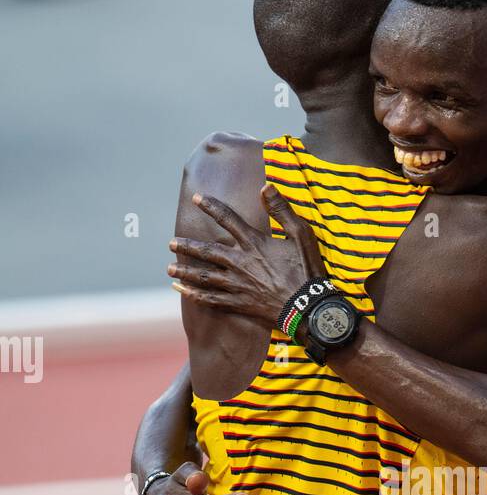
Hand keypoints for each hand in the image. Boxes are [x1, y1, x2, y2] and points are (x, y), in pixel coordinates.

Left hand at [167, 185, 325, 326]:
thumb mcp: (302, 235)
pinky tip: (180, 290)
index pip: (227, 219)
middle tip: (171, 243)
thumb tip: (266, 186)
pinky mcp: (239, 304)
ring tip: (169, 267)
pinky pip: (210, 299)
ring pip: (204, 276)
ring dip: (185, 270)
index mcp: (254, 243)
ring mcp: (238, 285)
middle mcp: (241, 263)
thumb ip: (282, 210)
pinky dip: (193, 295)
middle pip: (207, 251)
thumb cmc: (307, 270)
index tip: (195, 198)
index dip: (211, 206)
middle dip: (187, 246)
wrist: (308, 308)